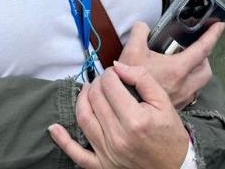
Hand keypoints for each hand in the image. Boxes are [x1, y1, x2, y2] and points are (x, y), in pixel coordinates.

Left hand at [48, 61, 189, 168]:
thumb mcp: (164, 102)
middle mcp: (118, 137)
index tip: (116, 73)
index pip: (109, 85)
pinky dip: (63, 141)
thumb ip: (142, 78)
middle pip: (95, 98)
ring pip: (84, 118)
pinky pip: (77, 154)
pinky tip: (54, 128)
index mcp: (134, 119)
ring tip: (88, 90)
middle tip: (105, 81)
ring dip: (82, 99)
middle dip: (97, 83)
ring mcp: (108, 153)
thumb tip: (118, 66)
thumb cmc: (170, 134)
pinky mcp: (102, 166)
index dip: (110, 73)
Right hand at [119, 20, 224, 109]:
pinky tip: (174, 80)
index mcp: (177, 69)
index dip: (212, 35)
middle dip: (205, 58)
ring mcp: (181, 98)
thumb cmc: (130, 83)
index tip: (220, 25)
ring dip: (197, 72)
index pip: (202, 49)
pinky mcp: (176, 107)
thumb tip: (143, 27)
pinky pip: (190, 93)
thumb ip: (140, 32)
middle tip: (196, 49)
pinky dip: (188, 83)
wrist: (126, 111)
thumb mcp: (131, 50)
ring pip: (199, 83)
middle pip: (206, 70)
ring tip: (185, 64)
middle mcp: (184, 85)